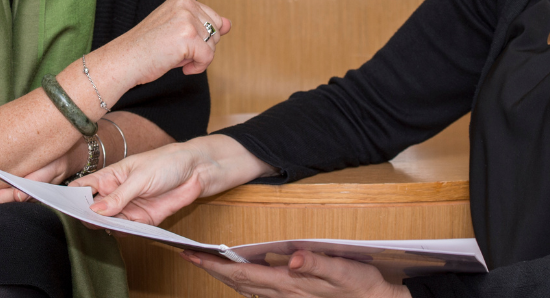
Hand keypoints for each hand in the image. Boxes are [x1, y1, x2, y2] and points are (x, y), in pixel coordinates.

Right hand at [73, 134, 273, 224]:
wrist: (197, 171)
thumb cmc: (166, 162)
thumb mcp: (140, 176)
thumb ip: (118, 196)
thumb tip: (94, 210)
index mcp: (109, 177)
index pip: (81, 189)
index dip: (68, 198)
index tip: (57, 206)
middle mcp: (115, 194)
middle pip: (92, 210)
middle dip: (85, 216)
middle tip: (79, 221)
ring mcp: (128, 209)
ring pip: (108, 223)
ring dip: (104, 227)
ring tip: (99, 227)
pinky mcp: (143, 221)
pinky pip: (128, 231)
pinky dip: (123, 233)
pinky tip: (119, 233)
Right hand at [91, 0, 229, 90]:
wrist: (123, 61)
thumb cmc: (147, 48)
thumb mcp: (178, 30)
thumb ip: (204, 25)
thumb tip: (229, 24)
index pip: (213, 20)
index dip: (200, 38)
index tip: (178, 43)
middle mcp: (185, 4)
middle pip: (216, 33)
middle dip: (200, 47)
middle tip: (174, 51)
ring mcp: (187, 19)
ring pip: (213, 46)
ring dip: (197, 58)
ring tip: (174, 56)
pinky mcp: (188, 36)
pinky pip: (208, 58)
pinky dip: (198, 67)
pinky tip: (181, 68)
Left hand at [182, 249, 410, 297]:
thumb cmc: (361, 285)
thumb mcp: (343, 270)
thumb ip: (316, 264)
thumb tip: (291, 259)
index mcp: (289, 284)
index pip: (242, 273)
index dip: (215, 265)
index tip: (193, 255)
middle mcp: (283, 294)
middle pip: (237, 282)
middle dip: (211, 270)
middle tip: (189, 255)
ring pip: (245, 288)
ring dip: (224, 276)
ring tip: (208, 263)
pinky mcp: (294, 297)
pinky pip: (258, 290)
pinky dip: (242, 280)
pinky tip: (241, 274)